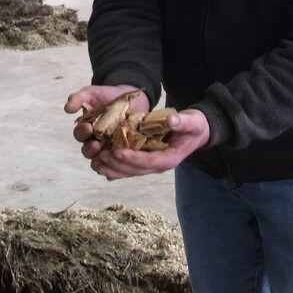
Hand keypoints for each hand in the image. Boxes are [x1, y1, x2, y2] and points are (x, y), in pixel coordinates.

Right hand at [64, 84, 149, 158]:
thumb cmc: (107, 97)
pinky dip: (117, 163)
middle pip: (88, 151)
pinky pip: (118, 162)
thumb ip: (78, 98)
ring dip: (102, 159)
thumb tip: (67, 108)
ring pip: (102, 159)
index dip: (82, 132)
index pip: (80, 135)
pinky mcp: (123, 151)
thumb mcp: (92, 94)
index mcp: (86, 130)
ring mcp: (109, 148)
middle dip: (90, 149)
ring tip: (107, 154)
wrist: (132, 98)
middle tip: (96, 144)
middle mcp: (95, 141)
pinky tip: (120, 160)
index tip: (88, 127)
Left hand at [88, 109, 209, 180]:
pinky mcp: (146, 160)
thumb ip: (182, 122)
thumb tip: (171, 121)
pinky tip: (101, 166)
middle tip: (100, 156)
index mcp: (170, 158)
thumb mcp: (192, 121)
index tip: (117, 151)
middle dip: (117, 164)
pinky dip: (116, 168)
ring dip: (113, 168)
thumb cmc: (194, 126)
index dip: (132, 158)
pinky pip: (129, 167)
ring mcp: (152, 164)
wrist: (196, 131)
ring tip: (96, 162)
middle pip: (135, 169)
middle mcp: (159, 165)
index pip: (148, 161)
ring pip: (130, 171)